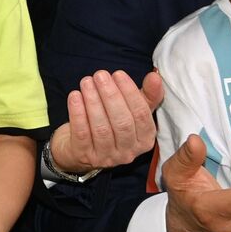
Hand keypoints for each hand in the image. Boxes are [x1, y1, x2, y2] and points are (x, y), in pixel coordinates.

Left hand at [49, 70, 163, 174]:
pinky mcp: (84, 156)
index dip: (131, 93)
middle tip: (100, 75)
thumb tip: (155, 76)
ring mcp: (106, 157)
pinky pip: (82, 133)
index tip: (118, 74)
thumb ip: (146, 95)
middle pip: (122, 123)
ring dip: (93, 102)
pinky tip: (75, 95)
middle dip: (111, 96)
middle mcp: (128, 152)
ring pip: (101, 128)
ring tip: (86, 82)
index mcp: (144, 140)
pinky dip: (78, 113)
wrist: (79, 148)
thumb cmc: (110, 124)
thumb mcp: (130, 111)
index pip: (141, 116)